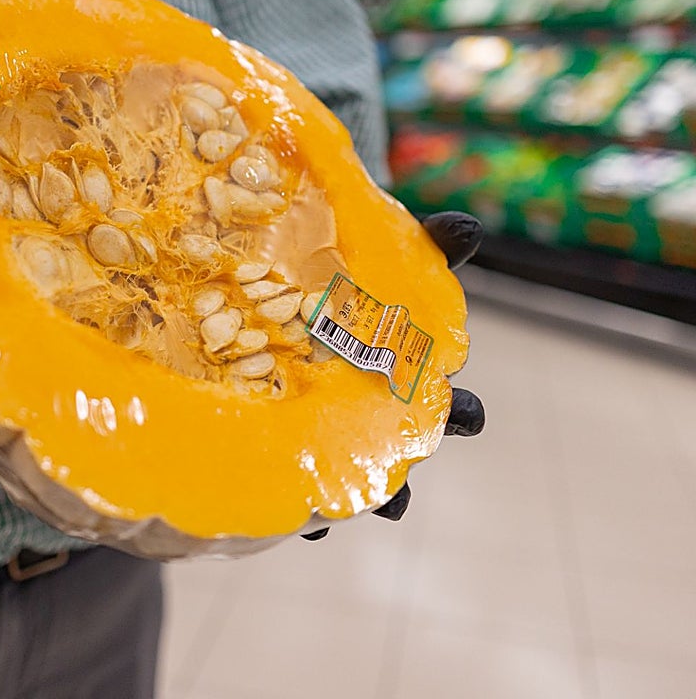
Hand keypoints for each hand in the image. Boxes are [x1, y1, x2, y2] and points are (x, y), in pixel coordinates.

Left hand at [303, 211, 485, 538]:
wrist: (283, 273)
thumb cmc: (351, 266)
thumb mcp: (387, 248)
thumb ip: (427, 244)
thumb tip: (471, 229)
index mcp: (409, 371)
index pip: (446, 399)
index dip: (462, 415)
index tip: (470, 422)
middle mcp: (377, 408)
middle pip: (401, 448)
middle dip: (403, 471)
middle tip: (398, 496)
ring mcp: (335, 427)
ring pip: (355, 472)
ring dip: (359, 496)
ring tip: (348, 514)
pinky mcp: (291, 437)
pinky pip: (300, 479)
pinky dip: (302, 506)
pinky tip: (299, 526)